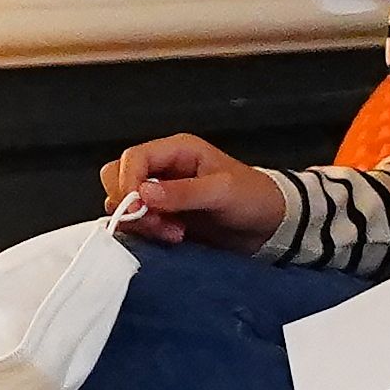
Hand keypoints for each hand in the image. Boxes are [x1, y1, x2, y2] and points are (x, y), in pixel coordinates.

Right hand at [102, 133, 284, 250]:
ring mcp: (161, 194)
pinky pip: (138, 222)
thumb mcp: (223, 192)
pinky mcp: (163, 216)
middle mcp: (163, 169)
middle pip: (118, 178)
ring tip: (175, 234)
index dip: (127, 182)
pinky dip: (148, 233)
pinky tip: (174, 239)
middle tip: (158, 224)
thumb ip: (184, 192)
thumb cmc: (254, 198)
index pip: (133, 158)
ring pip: (124, 203)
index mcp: (178, 151)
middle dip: (130, 204)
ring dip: (142, 222)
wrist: (271, 225)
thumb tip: (143, 194)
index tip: (136, 209)